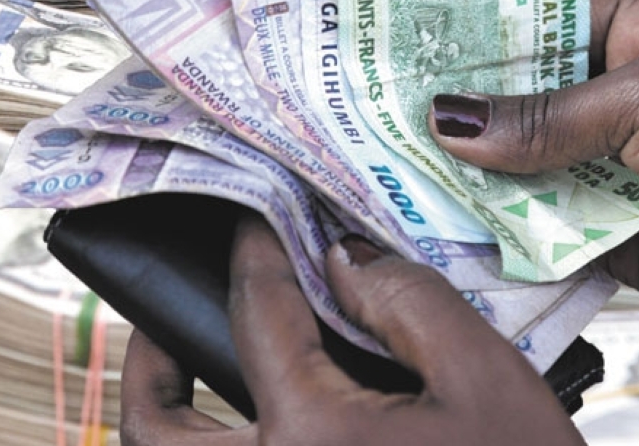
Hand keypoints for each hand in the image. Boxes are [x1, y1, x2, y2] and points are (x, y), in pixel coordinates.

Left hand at [120, 215, 583, 445]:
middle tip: (165, 311)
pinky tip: (251, 422)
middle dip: (149, 355)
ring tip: (185, 365)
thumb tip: (340, 256)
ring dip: (164, 412)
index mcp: (306, 435)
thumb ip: (410, 302)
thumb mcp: (489, 384)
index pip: (254, 310)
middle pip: (153, 422)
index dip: (253, 248)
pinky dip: (212, 444)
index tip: (254, 215)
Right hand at [428, 0, 638, 317]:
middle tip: (388, 108)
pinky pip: (544, 229)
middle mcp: (628, 102)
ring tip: (398, 162)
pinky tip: (446, 219)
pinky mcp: (613, 237)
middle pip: (529, 101)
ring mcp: (618, 170)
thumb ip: (544, 115)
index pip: (551, 24)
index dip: (486, 33)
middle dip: (468, 110)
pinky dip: (501, 229)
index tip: (416, 40)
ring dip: (475, 171)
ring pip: (528, 166)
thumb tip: (452, 120)